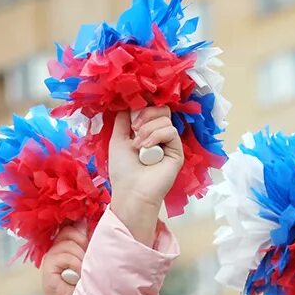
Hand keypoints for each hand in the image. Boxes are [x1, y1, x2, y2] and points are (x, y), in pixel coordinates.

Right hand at [40, 220, 88, 294]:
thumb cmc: (82, 284)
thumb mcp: (89, 261)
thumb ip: (89, 245)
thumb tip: (94, 227)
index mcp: (67, 242)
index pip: (73, 225)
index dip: (83, 227)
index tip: (92, 237)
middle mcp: (58, 246)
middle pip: (70, 230)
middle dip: (84, 241)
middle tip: (89, 256)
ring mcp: (51, 255)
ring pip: (69, 244)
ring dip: (81, 257)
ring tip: (84, 270)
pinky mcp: (48, 265)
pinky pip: (65, 257)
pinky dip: (76, 264)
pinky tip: (79, 274)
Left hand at [107, 107, 181, 242]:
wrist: (131, 192)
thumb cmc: (123, 170)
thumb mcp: (118, 138)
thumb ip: (123, 119)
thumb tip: (129, 102)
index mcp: (146, 132)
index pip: (151, 110)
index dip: (142, 109)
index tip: (131, 120)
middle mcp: (159, 136)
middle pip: (161, 110)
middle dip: (145, 115)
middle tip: (134, 130)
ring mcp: (169, 144)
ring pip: (165, 120)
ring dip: (147, 130)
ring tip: (138, 146)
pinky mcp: (177, 151)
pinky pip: (171, 131)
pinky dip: (156, 136)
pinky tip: (147, 148)